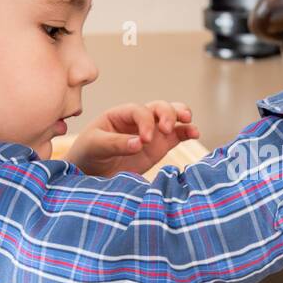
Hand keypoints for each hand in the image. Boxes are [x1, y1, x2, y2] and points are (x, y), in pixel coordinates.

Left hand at [69, 101, 199, 175]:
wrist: (91, 175)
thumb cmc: (88, 155)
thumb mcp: (95, 146)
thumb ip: (116, 144)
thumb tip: (140, 143)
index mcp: (120, 115)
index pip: (139, 111)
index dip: (145, 122)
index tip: (144, 140)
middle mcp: (139, 120)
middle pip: (159, 107)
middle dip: (167, 114)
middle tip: (166, 129)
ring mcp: (152, 132)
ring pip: (172, 116)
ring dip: (181, 115)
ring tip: (187, 123)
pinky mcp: (160, 146)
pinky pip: (177, 135)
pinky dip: (187, 132)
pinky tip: (194, 133)